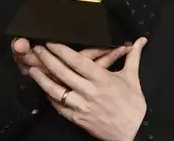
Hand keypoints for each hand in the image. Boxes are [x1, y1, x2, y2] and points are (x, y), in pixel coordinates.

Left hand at [29, 37, 148, 140]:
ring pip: (56, 91)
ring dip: (42, 80)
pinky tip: (44, 89)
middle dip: (48, 60)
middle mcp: (89, 92)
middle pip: (63, 73)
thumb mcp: (132, 78)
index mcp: (102, 79)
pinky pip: (59, 106)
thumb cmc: (132, 105)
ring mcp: (81, 106)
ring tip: (32, 69)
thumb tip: (141, 41)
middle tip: (37, 49)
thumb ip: (133, 57)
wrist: (131, 133)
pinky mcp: (77, 118)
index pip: (77, 61)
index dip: (62, 51)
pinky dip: (50, 97)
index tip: (52, 42)